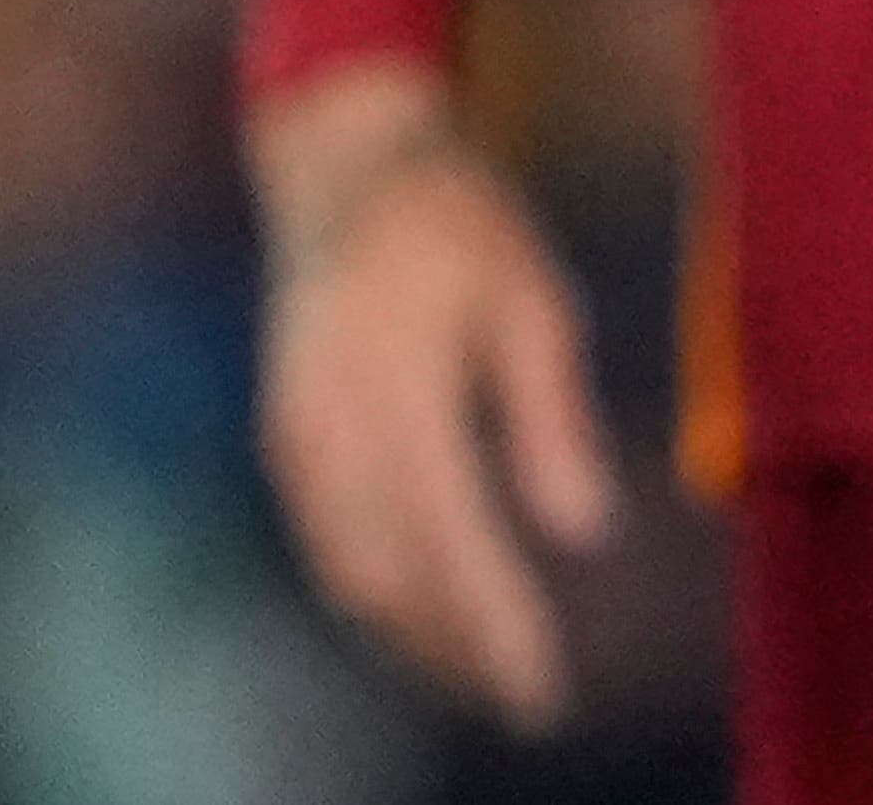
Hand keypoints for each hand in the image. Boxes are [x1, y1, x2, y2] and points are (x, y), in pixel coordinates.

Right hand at [253, 62, 617, 727]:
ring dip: (416, 635)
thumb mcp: (534, 301)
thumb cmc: (462, 229)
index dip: (496, 627)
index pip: (454, 539)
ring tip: (487, 672)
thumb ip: (552, 421)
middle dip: (459, 651)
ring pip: (354, 573)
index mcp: (401, 388)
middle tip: (529, 700)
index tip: (542, 690)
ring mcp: (298, 436)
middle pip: (394, 577)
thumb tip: (586, 535)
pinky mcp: (287, 438)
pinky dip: (380, 592)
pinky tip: (428, 613)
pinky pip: (331, 543)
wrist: (349, 172)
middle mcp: (333, 425)